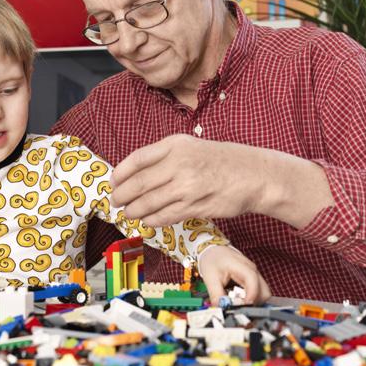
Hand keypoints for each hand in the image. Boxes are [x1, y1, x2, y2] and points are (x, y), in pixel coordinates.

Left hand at [111, 135, 262, 226]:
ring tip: (129, 212)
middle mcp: (179, 164)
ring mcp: (188, 187)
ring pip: (149, 203)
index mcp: (175, 145)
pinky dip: (151, 220)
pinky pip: (165, 216)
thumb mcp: (190, 146)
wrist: (253, 174)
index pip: (137, 159)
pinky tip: (147, 220)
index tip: (113, 182)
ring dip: (134, 211)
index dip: (120, 173)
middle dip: (122, 196)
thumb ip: (163, 156)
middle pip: (138, 184)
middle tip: (116, 201)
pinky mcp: (196, 206)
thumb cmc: (219, 160)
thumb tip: (133, 174)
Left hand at [197, 245, 270, 305]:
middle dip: (254, 303)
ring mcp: (255, 274)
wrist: (213, 250)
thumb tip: (221, 310)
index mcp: (242, 266)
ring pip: (263, 294)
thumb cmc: (212, 260)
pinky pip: (259, 293)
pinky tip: (239, 299)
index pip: (253, 281)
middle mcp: (253, 270)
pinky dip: (251, 300)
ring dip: (253, 302)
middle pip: (264, 292)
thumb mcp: (210, 278)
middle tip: (239, 307)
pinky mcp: (254, 279)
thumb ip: (216, 296)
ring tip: (237, 302)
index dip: (251, 296)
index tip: (243, 307)